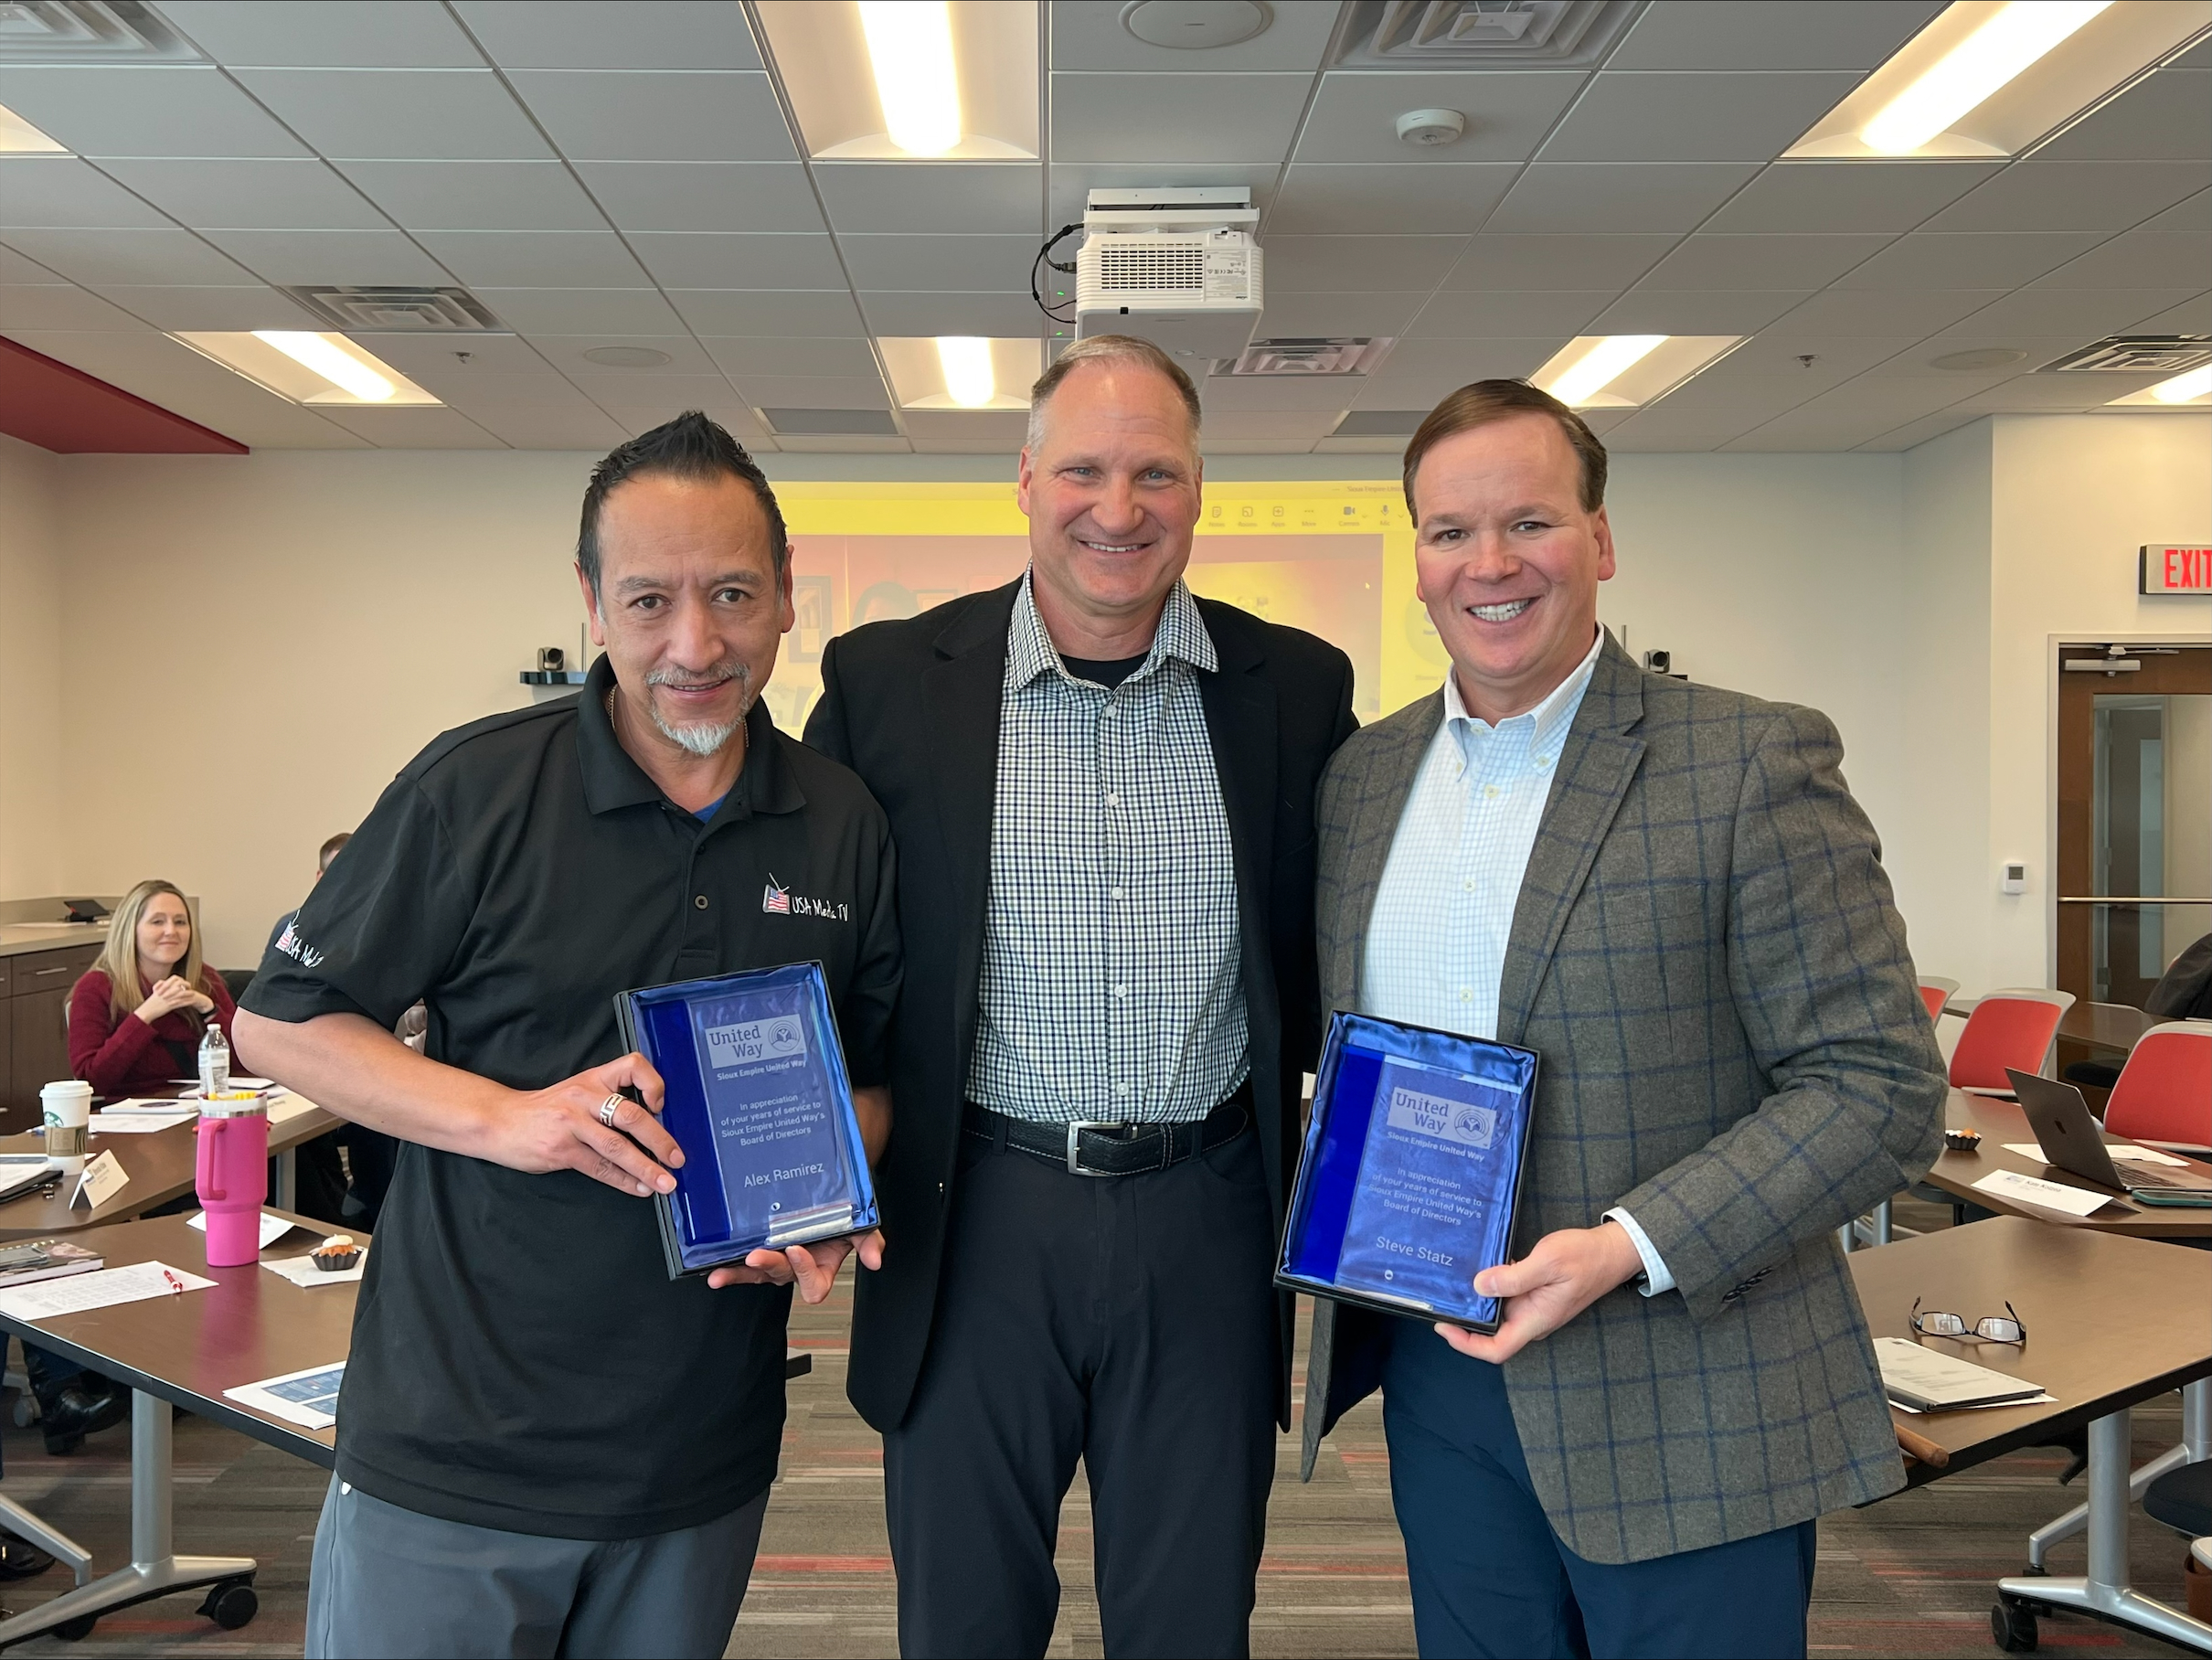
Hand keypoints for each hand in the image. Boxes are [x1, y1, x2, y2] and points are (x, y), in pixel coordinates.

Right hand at [136, 976, 208, 1023]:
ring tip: (194, 993)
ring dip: (189, 993)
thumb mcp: (154, 991)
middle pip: (180, 984)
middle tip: (190, 987)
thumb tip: (164, 981)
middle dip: (186, 985)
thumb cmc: (150, 1002)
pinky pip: (181, 1002)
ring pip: (182, 993)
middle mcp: (166, 991)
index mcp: (163, 986)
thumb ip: (160, 985)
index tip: (183, 982)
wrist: (146, 1011)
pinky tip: (192, 1001)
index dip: (180, 979)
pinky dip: (188, 1001)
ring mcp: (169, 998)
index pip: (174, 979)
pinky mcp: (171, 1005)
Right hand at [485, 1052, 682, 1197]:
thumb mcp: (577, 1091)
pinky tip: (638, 1188)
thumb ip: (608, 1101)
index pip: (633, 1066)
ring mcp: (572, 1124)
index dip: (653, 1083)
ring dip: (646, 1169)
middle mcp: (585, 1097)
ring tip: (665, 1183)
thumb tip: (651, 1127)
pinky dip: (622, 1180)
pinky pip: (599, 1167)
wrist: (499, 1120)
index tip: (661, 1105)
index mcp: (594, 1078)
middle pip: (632, 1116)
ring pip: (618, 1147)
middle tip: (678, 1159)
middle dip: (660, 1141)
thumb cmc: (546, 1109)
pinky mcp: (561, 1150)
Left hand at [706, 1229, 884, 1302]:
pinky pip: (742, 1262)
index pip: (814, 1283)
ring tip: (720, 1272)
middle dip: (767, 1266)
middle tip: (756, 1255)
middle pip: (780, 1276)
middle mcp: (796, 1267)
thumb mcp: (861, 1226)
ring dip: (738, 1272)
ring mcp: (776, 1260)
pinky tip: (712, 1262)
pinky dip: (728, 1264)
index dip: (805, 1271)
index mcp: (821, 1268)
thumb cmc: (844, 1215)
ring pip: (756, 1273)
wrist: (829, 1196)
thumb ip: (868, 1241)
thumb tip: (875, 1259)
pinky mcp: (759, 1249)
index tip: (798, 1248)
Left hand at [1435, 1220, 1643, 1363]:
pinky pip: (1504, 1296)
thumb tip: (1480, 1286)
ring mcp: (1531, 1307)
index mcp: (1535, 1320)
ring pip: (1495, 1313)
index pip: (1497, 1349)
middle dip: (1463, 1322)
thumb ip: (1515, 1277)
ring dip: (1474, 1303)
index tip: (1444, 1327)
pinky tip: (1473, 1270)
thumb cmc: (1585, 1257)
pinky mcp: (1532, 1293)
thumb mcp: (1548, 1262)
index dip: (1467, 1345)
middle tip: (1438, 1300)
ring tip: (1448, 1285)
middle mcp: (1531, 1319)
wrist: (1611, 1251)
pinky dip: (1487, 1287)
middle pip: (1490, 1333)